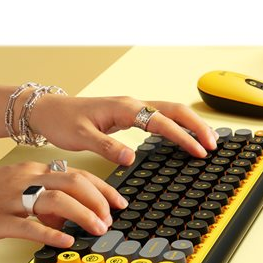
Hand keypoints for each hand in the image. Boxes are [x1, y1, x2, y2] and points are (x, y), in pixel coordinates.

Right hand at [0, 163, 127, 247]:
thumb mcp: (13, 188)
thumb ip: (40, 197)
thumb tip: (66, 214)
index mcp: (31, 171)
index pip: (77, 174)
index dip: (103, 189)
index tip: (119, 203)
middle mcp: (25, 180)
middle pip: (74, 182)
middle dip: (99, 201)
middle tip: (111, 219)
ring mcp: (11, 199)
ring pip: (56, 200)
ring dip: (83, 215)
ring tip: (97, 229)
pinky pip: (29, 225)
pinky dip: (52, 232)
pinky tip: (66, 241)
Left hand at [29, 95, 218, 164]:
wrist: (49, 111)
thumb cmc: (63, 121)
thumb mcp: (81, 137)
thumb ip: (107, 147)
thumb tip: (130, 158)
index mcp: (125, 108)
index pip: (162, 122)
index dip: (183, 137)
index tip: (199, 150)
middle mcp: (132, 104)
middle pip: (175, 110)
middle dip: (197, 126)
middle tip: (213, 144)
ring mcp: (133, 107)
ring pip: (170, 111)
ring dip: (191, 124)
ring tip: (207, 140)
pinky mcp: (130, 113)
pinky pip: (161, 116)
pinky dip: (177, 124)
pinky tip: (184, 135)